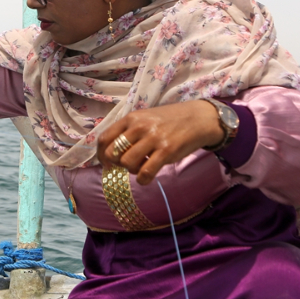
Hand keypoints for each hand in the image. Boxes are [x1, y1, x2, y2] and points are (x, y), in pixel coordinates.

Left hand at [96, 100, 223, 185]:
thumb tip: (112, 152)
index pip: (104, 138)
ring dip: (132, 170)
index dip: (101, 155)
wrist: (198, 118)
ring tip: (142, 166)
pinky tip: (147, 176)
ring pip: (127, 163)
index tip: (107, 163)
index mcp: (131, 118)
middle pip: (113, 153)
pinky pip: (145, 172)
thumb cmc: (169, 120)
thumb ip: (129, 131)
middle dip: (117, 164)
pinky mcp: (166, 151)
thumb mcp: (145, 118)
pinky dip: (143, 179)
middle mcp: (139, 127)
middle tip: (128, 165)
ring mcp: (153, 139)